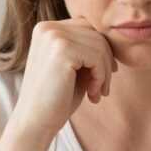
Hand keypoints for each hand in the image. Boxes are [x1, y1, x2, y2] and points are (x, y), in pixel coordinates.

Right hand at [10, 17, 117, 140]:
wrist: (35, 123)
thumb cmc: (57, 99)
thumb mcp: (74, 68)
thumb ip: (88, 50)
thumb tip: (116, 39)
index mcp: (46, 29)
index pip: (88, 27)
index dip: (102, 51)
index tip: (103, 76)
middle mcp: (47, 28)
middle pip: (96, 34)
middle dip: (106, 62)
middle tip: (103, 89)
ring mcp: (53, 36)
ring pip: (100, 46)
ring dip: (105, 73)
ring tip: (96, 93)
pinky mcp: (62, 49)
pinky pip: (98, 57)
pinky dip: (101, 78)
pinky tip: (92, 94)